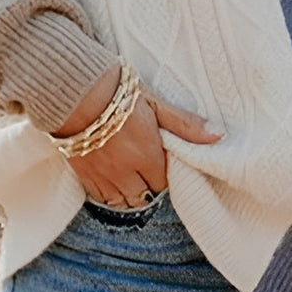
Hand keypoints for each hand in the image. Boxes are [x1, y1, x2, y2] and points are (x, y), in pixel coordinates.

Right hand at [52, 65, 223, 207]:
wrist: (74, 90)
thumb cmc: (117, 92)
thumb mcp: (155, 104)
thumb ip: (185, 124)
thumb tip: (218, 136)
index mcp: (146, 155)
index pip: (163, 181)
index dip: (163, 171)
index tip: (159, 158)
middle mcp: (125, 171)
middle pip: (143, 196)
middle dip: (147, 186)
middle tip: (145, 168)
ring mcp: (102, 176)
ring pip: (122, 201)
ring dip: (129, 193)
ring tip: (129, 176)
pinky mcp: (83, 174)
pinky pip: (100, 197)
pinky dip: (108, 193)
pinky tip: (110, 178)